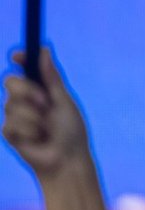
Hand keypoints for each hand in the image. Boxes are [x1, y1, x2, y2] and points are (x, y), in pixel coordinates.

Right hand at [2, 48, 90, 182]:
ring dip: (33, 117)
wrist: (65, 159)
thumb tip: (44, 50)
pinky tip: (37, 139)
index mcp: (42, 88)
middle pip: (11, 81)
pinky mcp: (9, 132)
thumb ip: (52, 78)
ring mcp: (15, 115)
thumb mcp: (63, 100)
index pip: (26, 68)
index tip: (18, 55)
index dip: (21, 58)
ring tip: (46, 128)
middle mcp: (26, 99)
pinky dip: (28, 131)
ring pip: (10, 104)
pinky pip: (9, 124)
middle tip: (45, 103)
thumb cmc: (70, 130)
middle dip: (27, 90)